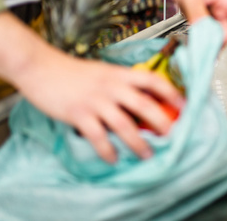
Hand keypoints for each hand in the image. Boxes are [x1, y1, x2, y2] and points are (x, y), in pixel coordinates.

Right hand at [0, 12, 183, 163]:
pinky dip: (107, 150)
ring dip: (138, 142)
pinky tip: (113, 159)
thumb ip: (121, 84)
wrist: (41, 67)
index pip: (152, 80)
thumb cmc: (73, 72)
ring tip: (147, 154)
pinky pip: (97, 136)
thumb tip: (142, 101)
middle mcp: (111, 86)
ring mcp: (95, 100)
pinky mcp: (78, 113)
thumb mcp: (103, 72)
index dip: (171, 92)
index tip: (185, 105)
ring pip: (124, 124)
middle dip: (162, 122)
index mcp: (119, 74)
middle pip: (144, 104)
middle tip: (173, 136)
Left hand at [134, 0, 226, 43]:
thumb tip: (203, 32)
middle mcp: (223, 10)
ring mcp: (214, 17)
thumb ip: (198, 13)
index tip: (222, 37)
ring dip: (211, 42)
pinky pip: (208, 34)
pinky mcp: (205, 22)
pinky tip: (194, 41)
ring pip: (219, 35)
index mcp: (226, 0)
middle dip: (220, 40)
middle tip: (205, 46)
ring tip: (198, 45)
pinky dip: (202, 40)